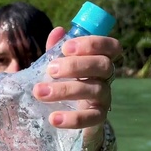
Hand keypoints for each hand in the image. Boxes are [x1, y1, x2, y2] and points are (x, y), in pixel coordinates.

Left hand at [33, 27, 121, 150]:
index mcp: (98, 60)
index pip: (110, 46)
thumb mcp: (57, 66)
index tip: (66, 48)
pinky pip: (91, 118)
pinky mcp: (98, 119)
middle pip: (103, 65)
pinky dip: (72, 119)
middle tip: (50, 70)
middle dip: (76, 65)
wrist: (68, 117)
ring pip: (94, 90)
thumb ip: (57, 50)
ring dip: (66, 90)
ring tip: (40, 92)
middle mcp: (105, 77)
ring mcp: (103, 98)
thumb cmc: (63, 83)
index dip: (93, 43)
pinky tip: (53, 118)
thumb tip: (58, 31)